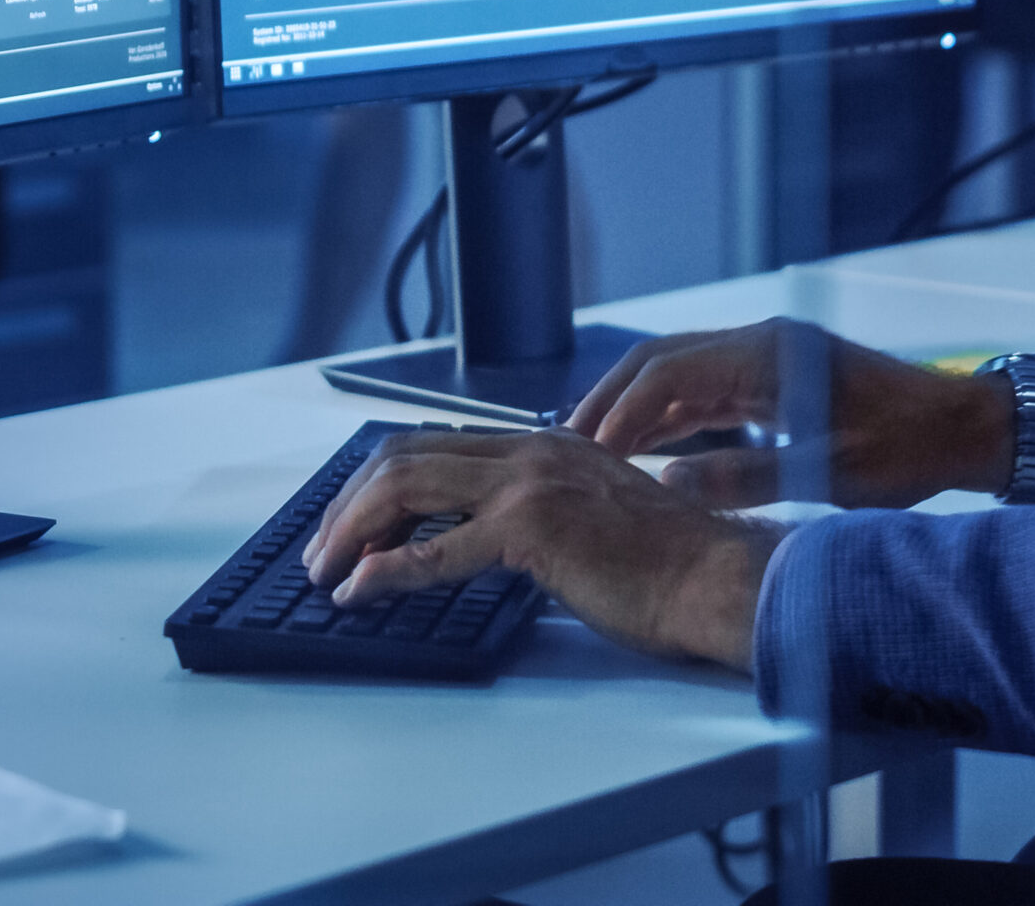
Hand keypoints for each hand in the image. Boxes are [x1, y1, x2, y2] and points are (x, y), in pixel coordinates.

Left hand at [301, 428, 776, 667]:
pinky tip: (360, 592)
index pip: (435, 444)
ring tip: (326, 571)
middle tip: (320, 551)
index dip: (379, 482)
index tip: (350, 524)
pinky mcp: (530, 528)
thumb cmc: (664, 565)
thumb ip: (536, 514)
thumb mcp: (590, 519)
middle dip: (348, 504)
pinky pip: (435, 549)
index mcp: (544, 442)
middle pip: (405, 456)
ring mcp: (529, 482)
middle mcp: (531, 449)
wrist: (713, 578)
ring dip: (352, 531)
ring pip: (407, 487)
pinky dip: (385, 572)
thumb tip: (477, 540)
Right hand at [566, 318, 1014, 509]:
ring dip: (638, 406)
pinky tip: (647, 447)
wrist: (963, 427)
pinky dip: (671, 414)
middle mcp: (761, 345)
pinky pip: (707, 388)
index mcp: (769, 356)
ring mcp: (768, 358)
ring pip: (680, 372)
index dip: (622, 411)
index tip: (586, 449)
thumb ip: (741, 477)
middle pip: (664, 361)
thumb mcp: (823, 473)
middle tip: (568, 443)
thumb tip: (664, 484)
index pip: (670, 372)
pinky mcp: (776, 377)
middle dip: (613, 400)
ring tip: (594, 447)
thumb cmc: (905, 451)